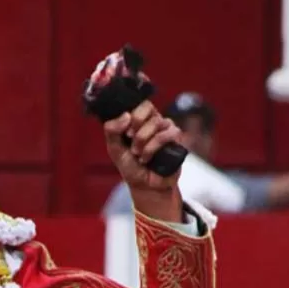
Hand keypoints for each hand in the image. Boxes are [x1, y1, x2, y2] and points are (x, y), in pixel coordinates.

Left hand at [103, 101, 183, 220]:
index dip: (132, 115)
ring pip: (157, 122)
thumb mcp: (114, 148)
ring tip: (138, 154)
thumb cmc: (130, 165)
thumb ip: (112, 130)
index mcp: (139, 119)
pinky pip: (168, 134)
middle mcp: (154, 120)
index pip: (139, 103)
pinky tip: (148, 158)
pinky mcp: (176, 140)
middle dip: (136, 128)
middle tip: (131, 142)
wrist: (144, 185)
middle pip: (148, 108)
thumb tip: (126, 115)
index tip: (126, 133)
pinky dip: (154, 147)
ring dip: (143, 141)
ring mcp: (167, 128)